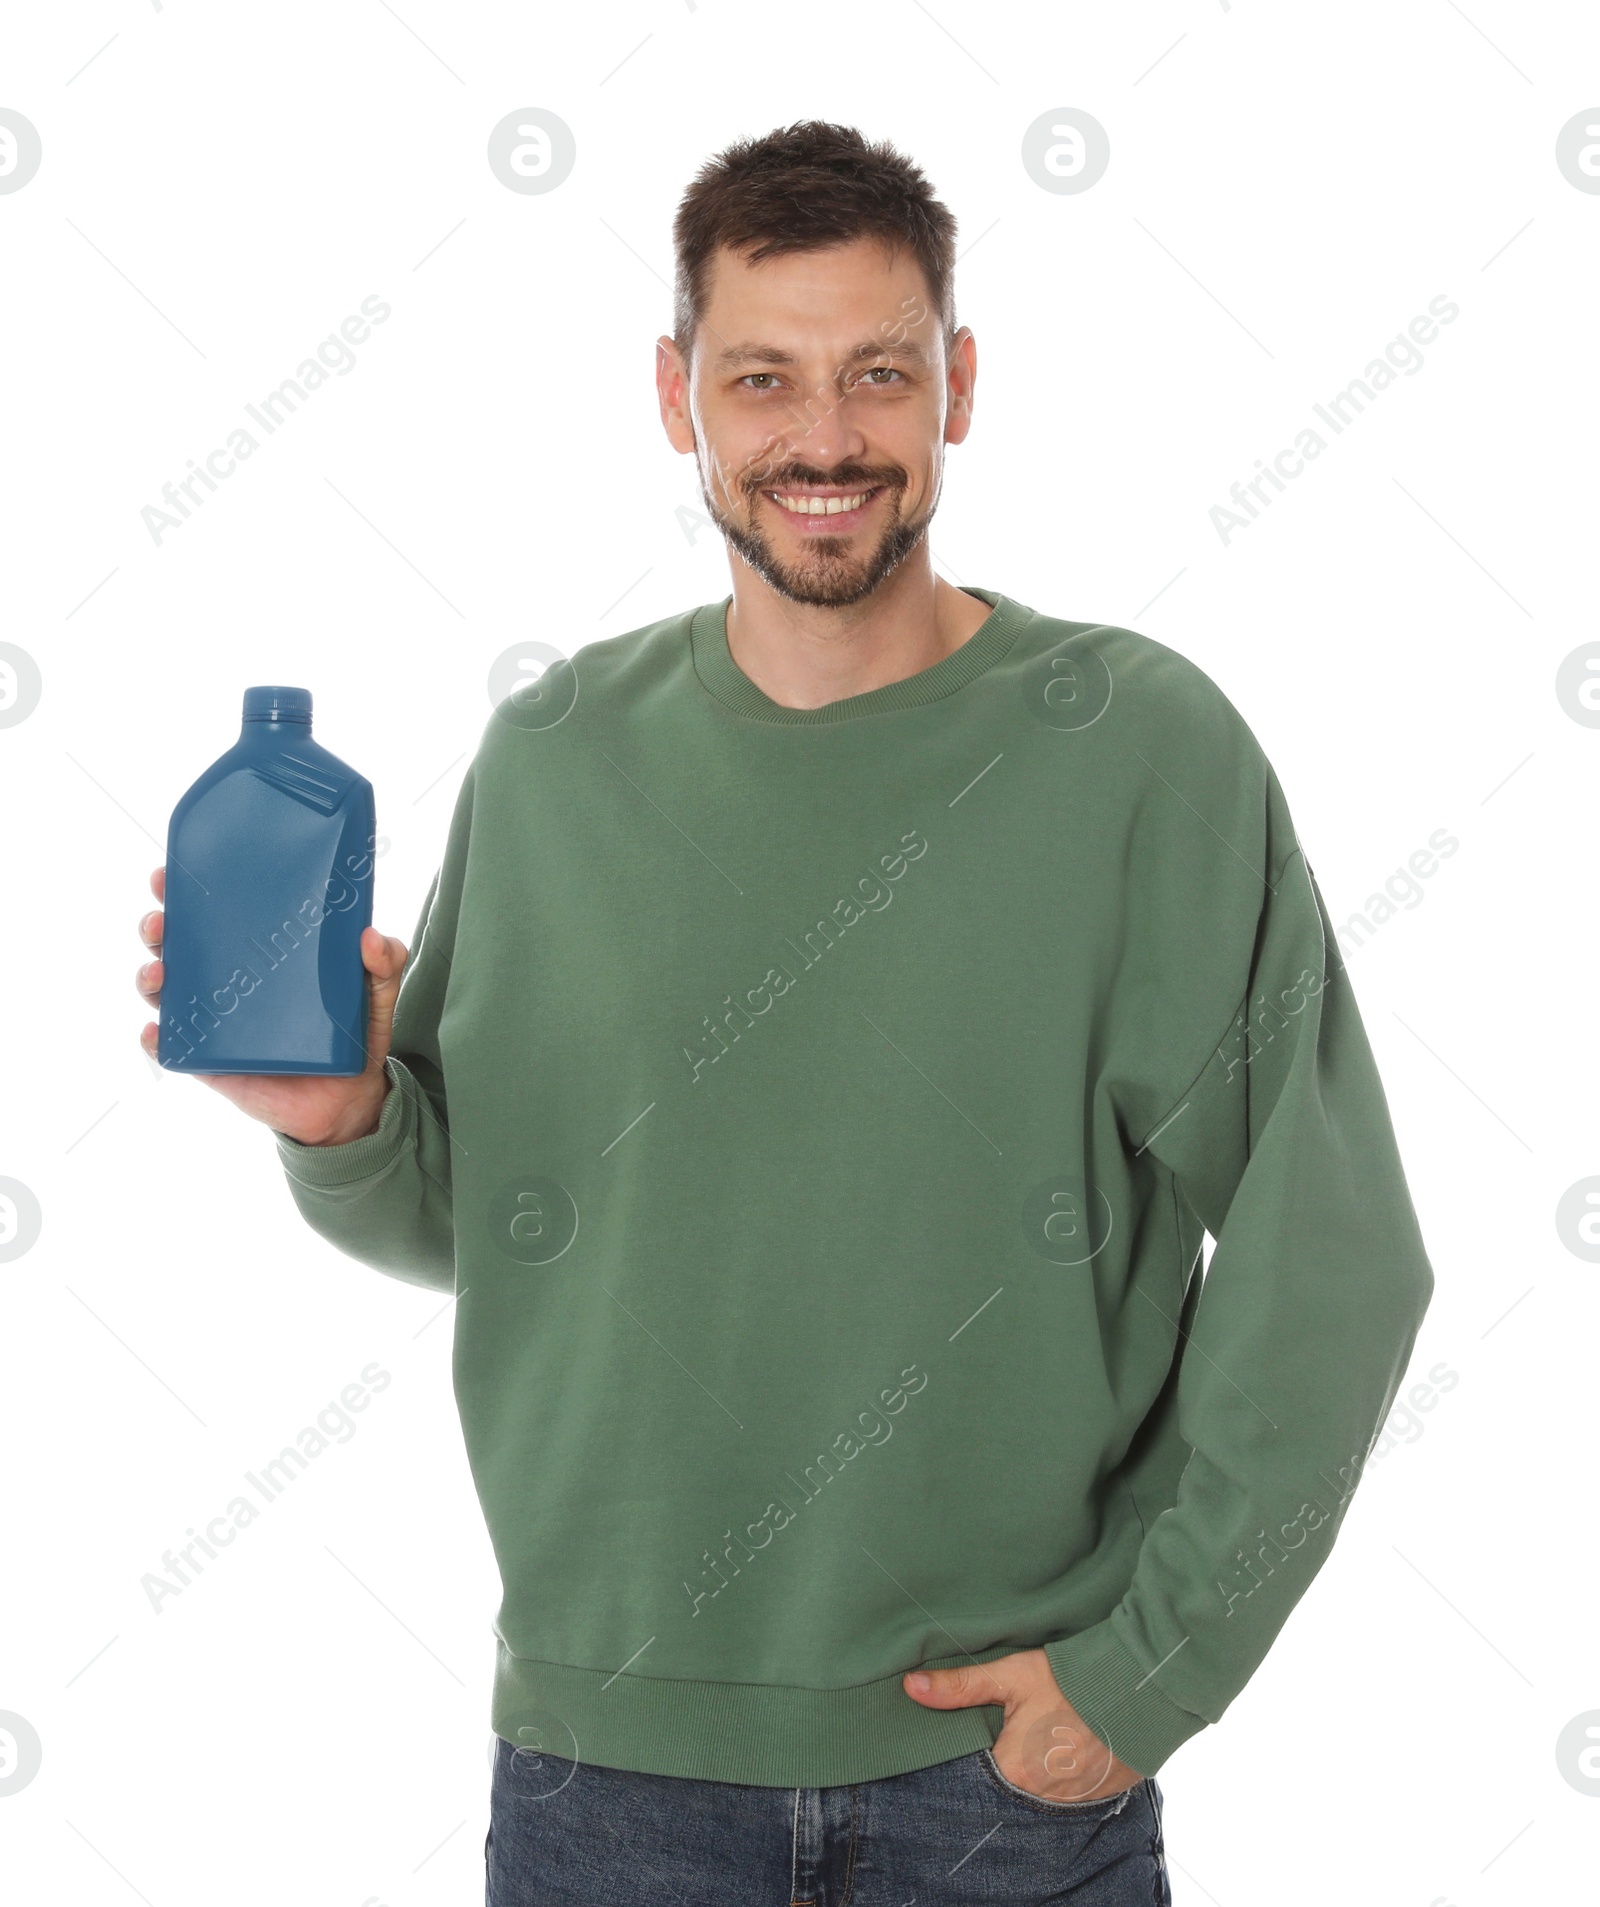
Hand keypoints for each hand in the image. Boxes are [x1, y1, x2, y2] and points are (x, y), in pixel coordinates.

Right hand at [136, 865, 408, 1146]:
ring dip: (149, 978)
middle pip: (177, 947)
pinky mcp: (211, 1062)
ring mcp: (215, 1022)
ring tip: (159, 971)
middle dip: (157, 927)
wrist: (348, 1100)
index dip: (185, 893)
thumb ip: (385, 964)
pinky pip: (173, 1050)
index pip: (215, 915)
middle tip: (160, 918)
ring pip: (166, 993)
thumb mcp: (375, 994)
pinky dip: (156, 1041)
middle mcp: (227, 981)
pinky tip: (155, 1031)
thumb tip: (371, 937)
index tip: (167, 874)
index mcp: (258, 954)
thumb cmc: (355, 1036)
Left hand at [903, 1648, 1144, 1802]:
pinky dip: (1055, 1780)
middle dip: (996, 1768)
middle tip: (1002, 1737)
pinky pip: (1062, 1798)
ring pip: (1032, 1795)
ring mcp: (1070, 1804)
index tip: (967, 1738)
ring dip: (1027, 1775)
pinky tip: (1056, 1753)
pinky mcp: (1094, 1799)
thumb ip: (960, 1686)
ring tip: (1031, 1744)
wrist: (1140, 1688)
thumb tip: (910, 1686)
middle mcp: (1039, 1799)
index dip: (965, 1758)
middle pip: (1001, 1789)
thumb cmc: (1072, 1680)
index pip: (971, 1777)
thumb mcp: (1012, 1675)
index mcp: (1012, 1771)